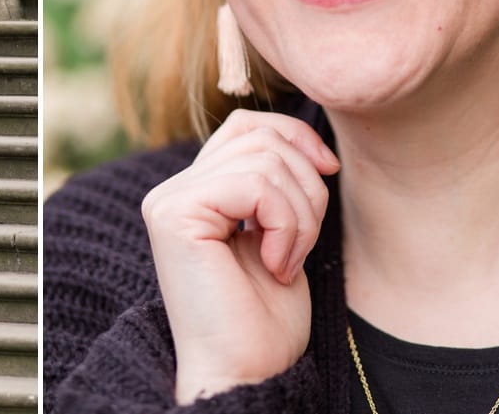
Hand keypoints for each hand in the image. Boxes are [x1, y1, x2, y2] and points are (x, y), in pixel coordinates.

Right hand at [141, 110, 338, 402]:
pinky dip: (285, 224)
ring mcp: (169, 200)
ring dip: (300, 214)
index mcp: (195, 191)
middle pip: (261, 137)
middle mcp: (173, 190)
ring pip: (264, 160)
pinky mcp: (175, 215)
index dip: (295, 137)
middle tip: (302, 245)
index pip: (248, 126)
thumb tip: (310, 139)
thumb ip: (276, 182)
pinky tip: (277, 264)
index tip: (329, 172)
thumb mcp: (280, 232)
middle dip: (306, 187)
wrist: (247, 373)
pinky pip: (254, 185)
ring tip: (289, 260)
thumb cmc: (265, 319)